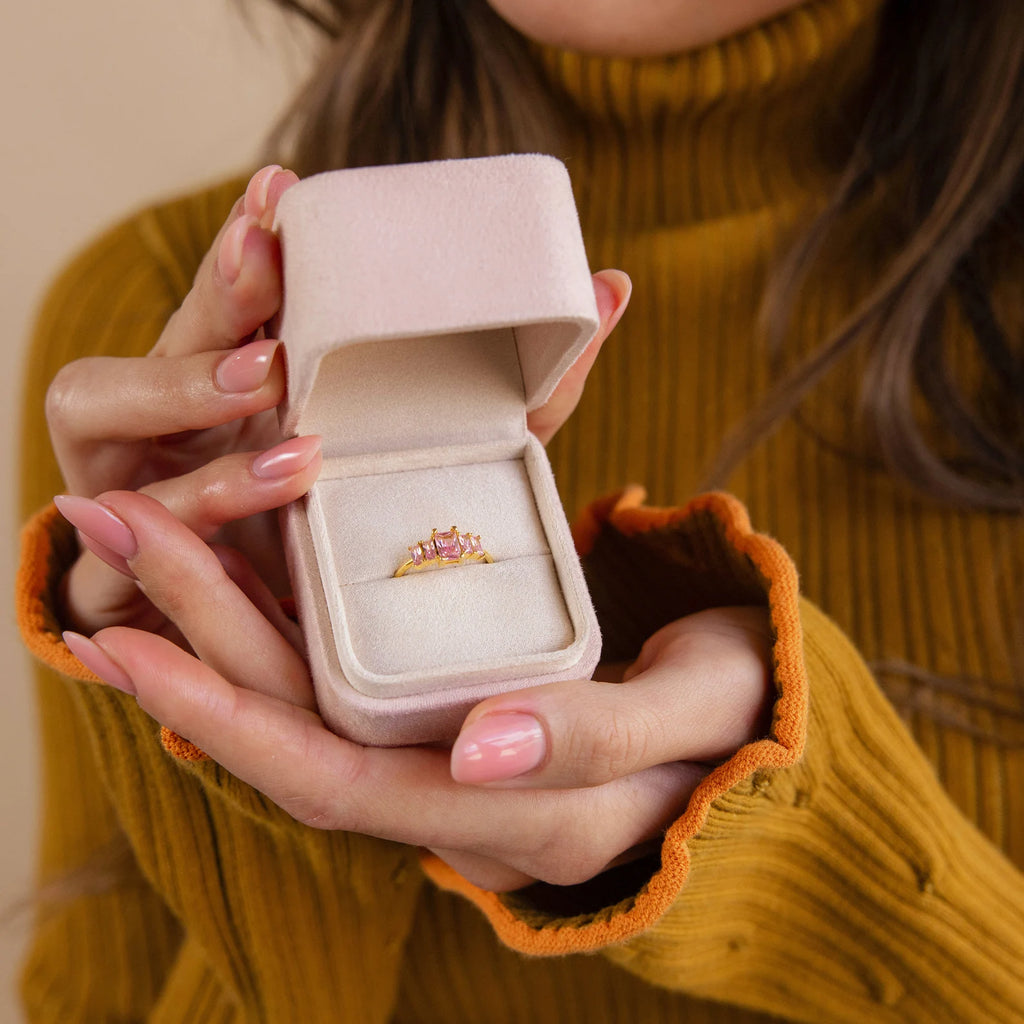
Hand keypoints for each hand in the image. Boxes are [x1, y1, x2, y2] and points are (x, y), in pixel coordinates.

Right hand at [47, 163, 629, 636]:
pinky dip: (167, 519)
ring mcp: (125, 478)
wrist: (276, 647)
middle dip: (217, 287)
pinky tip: (198, 506)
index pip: (229, 294)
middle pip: (172, 321)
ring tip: (266, 384)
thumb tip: (612, 288)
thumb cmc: (359, 529)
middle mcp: (169, 412)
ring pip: (101, 399)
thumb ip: (515, 393)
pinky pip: (112, 534)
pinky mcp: (115, 563)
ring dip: (178, 386)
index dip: (248, 243)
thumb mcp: (440, 460)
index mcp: (235, 380)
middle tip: (269, 251)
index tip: (283, 189)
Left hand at [63, 491, 773, 893]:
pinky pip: (344, 690)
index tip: (131, 636)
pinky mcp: (453, 725)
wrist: (761, 722)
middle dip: (189, 640)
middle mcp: (460, 807)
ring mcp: (450, 768)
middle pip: (293, 734)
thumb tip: (475, 745)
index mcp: (515, 820)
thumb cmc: (741, 714)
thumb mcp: (697, 711)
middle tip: (107, 524)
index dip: (226, 716)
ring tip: (138, 531)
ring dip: (215, 624)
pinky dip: (277, 634)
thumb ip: (597, 735)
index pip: (336, 780)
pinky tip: (225, 572)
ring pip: (307, 709)